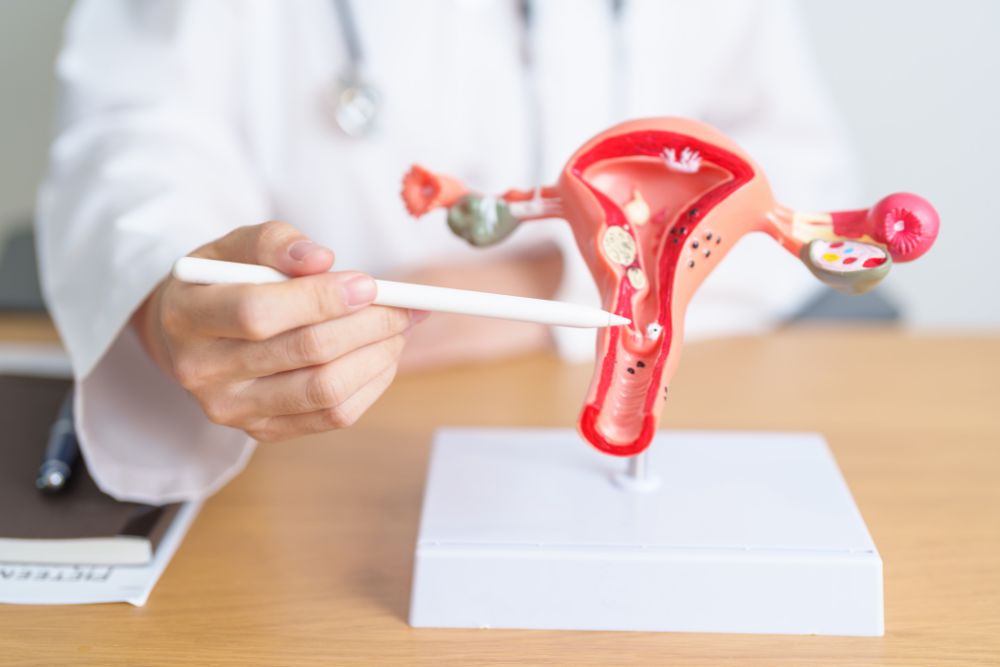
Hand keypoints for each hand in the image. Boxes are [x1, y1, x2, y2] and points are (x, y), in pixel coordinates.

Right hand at [132, 221, 424, 440]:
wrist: (189, 336)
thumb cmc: (222, 281)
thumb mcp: (235, 246)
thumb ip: (275, 242)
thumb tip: (323, 259)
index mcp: (186, 316)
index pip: (258, 313)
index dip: (321, 299)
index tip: (368, 284)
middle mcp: (202, 371)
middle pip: (303, 353)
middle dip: (366, 325)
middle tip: (402, 306)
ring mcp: (232, 409)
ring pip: (325, 390)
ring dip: (377, 356)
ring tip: (398, 327)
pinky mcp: (262, 431)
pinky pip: (333, 416)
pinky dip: (371, 383)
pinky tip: (383, 355)